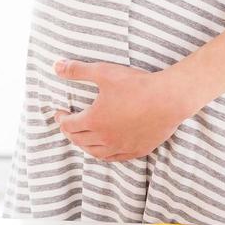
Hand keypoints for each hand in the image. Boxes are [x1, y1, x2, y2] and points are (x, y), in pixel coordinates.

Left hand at [52, 59, 184, 160]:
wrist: (168, 98)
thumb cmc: (136, 85)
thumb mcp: (104, 72)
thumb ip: (78, 70)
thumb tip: (56, 66)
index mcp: (94, 120)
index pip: (69, 125)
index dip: (61, 119)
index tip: (60, 113)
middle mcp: (105, 138)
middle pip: (79, 140)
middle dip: (70, 132)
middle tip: (68, 124)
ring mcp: (121, 146)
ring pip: (95, 152)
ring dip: (84, 145)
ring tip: (82, 138)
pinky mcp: (137, 149)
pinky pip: (115, 157)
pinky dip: (105, 154)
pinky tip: (105, 149)